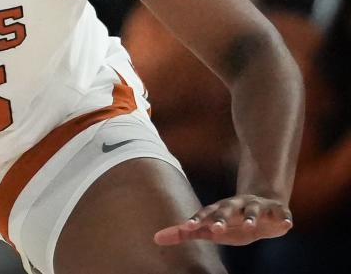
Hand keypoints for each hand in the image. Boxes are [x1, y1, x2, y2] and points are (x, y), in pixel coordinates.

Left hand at [154, 194, 292, 246]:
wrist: (263, 207)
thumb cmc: (230, 222)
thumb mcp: (209, 227)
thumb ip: (184, 232)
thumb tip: (156, 238)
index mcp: (220, 209)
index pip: (206, 214)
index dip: (198, 220)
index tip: (187, 227)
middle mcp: (237, 205)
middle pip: (227, 209)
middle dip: (222, 218)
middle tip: (216, 229)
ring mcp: (257, 206)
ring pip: (254, 210)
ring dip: (252, 217)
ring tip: (251, 226)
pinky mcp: (277, 211)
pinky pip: (281, 213)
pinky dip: (284, 218)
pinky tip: (287, 224)